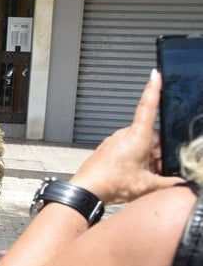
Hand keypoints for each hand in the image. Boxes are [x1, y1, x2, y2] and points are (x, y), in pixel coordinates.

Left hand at [70, 70, 181, 203]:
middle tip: (156, 171)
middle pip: (151, 137)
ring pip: (140, 146)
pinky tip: (133, 176)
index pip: (147, 107)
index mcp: (137, 136)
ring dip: (147, 159)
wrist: (86, 191)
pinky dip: (135, 161)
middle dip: (158, 153)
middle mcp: (125, 135)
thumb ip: (168, 182)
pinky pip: (128, 151)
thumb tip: (180, 182)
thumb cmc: (110, 183)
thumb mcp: (147, 185)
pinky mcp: (108, 149)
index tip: (155, 74)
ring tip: (142, 177)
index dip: (153, 89)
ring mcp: (114, 141)